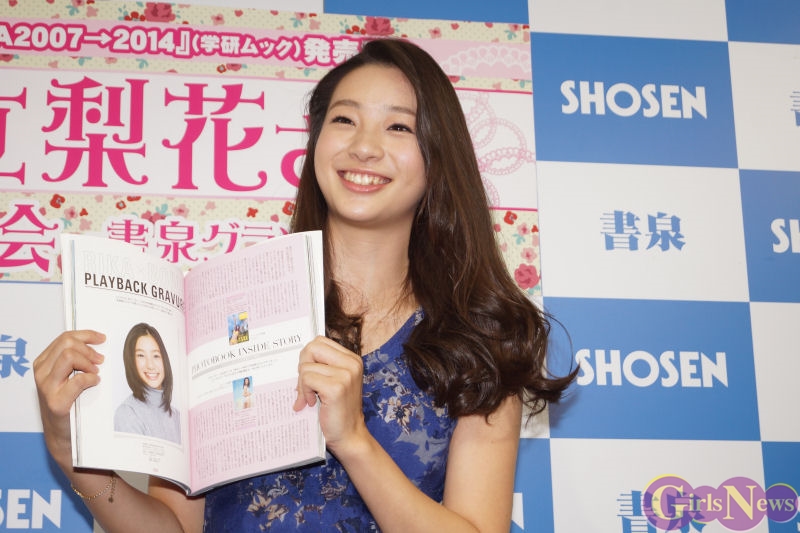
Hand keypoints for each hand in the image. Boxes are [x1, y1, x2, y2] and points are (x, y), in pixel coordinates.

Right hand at [33, 330, 105, 468]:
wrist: (63, 434)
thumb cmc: (69, 403)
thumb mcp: (68, 377)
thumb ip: (76, 360)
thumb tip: (97, 342)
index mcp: (43, 363)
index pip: (64, 338)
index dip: (86, 335)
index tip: (101, 339)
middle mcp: (41, 373)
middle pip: (67, 343)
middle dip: (88, 349)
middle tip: (100, 360)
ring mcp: (47, 387)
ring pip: (69, 356)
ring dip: (89, 362)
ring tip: (96, 371)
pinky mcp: (56, 402)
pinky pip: (78, 380)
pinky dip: (91, 378)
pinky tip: (95, 382)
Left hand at [293, 336, 367, 452]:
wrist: (349, 436)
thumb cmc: (338, 410)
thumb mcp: (335, 382)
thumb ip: (322, 366)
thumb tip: (297, 358)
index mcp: (351, 359)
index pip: (319, 341)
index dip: (308, 358)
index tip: (310, 375)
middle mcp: (351, 363)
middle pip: (312, 348)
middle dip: (303, 367)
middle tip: (306, 386)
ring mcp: (345, 375)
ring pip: (306, 367)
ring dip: (302, 385)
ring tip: (311, 399)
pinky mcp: (336, 388)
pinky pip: (306, 379)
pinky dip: (304, 392)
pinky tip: (312, 403)